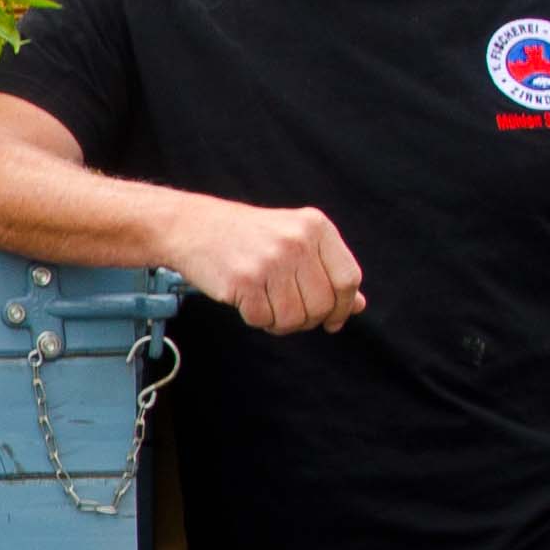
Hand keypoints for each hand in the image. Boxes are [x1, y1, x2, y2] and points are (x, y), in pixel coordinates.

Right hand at [173, 198, 365, 334]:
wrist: (192, 226)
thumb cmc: (247, 236)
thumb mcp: (293, 239)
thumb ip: (327, 270)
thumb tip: (357, 305)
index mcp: (315, 226)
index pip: (347, 279)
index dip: (343, 306)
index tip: (334, 319)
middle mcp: (296, 241)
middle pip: (322, 304)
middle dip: (308, 319)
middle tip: (291, 313)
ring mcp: (270, 261)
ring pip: (294, 318)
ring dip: (281, 323)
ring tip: (267, 305)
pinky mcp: (244, 281)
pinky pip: (263, 320)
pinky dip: (257, 319)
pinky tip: (248, 302)